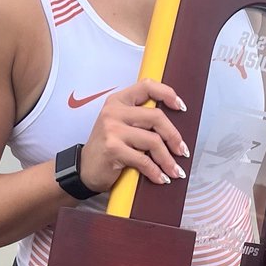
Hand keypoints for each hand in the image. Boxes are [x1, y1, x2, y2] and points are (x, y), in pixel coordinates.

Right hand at [78, 78, 191, 192]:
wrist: (84, 169)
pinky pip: (143, 160)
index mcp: (118, 101)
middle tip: (182, 151)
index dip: (167, 94)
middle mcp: (114, 112)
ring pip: (153, 141)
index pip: (146, 87)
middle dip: (174, 136)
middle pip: (156, 117)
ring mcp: (112, 130)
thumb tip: (172, 126)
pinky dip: (156, 172)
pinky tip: (160, 178)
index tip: (181, 107)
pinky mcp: (113, 149)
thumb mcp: (119, 125)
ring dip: (167, 159)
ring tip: (174, 171)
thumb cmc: (107, 148)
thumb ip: (139, 118)